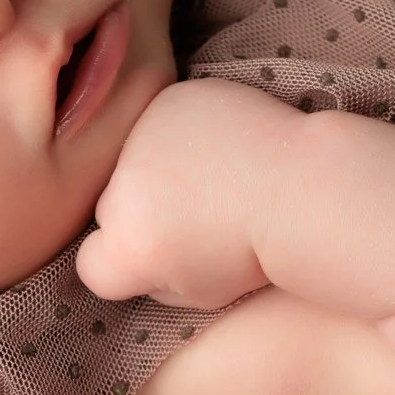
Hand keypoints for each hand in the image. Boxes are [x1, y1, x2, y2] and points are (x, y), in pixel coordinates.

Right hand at [75, 78, 304, 309]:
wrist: (302, 188)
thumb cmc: (260, 250)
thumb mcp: (201, 292)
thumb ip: (155, 279)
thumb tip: (142, 262)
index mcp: (126, 247)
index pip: (92, 266)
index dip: (128, 268)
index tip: (166, 258)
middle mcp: (120, 191)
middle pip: (110, 209)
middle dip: (140, 213)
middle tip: (194, 215)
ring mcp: (142, 138)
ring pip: (132, 161)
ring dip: (157, 169)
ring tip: (213, 176)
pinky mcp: (168, 102)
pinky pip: (159, 122)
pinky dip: (181, 132)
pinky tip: (220, 145)